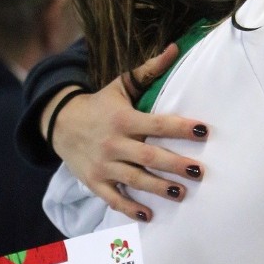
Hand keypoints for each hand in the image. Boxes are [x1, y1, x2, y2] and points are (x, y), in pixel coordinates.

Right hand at [43, 46, 209, 220]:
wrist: (59, 122)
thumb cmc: (100, 104)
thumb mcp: (120, 86)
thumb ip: (149, 71)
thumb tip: (176, 48)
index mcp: (124, 118)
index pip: (157, 123)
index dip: (180, 127)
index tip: (203, 131)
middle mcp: (114, 143)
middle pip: (149, 156)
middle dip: (175, 164)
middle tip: (199, 172)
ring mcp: (103, 165)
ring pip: (135, 179)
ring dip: (159, 188)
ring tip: (182, 193)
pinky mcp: (95, 181)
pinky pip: (114, 198)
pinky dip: (130, 208)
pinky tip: (149, 215)